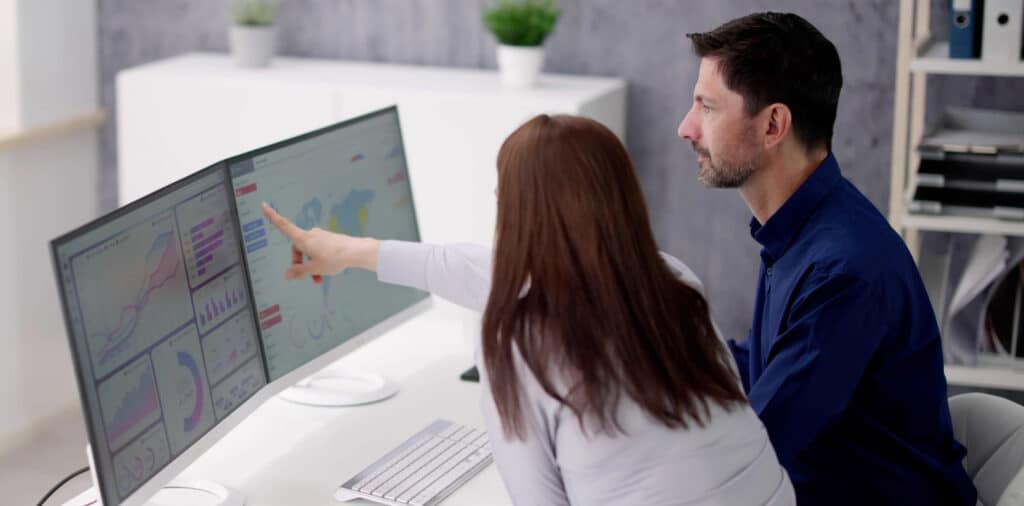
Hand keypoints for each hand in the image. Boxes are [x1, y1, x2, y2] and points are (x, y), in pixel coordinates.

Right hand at [260, 202, 379, 281]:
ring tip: (319, 278)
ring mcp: (320, 236)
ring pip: (309, 251)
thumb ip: (299, 272)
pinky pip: (319, 250)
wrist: (355, 251)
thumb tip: (287, 274)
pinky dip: (319, 260)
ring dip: (311, 264)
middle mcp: (310, 234)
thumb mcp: (314, 269)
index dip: (272, 216)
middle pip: (297, 248)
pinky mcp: (329, 239)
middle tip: (308, 277)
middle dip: (300, 263)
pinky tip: (327, 270)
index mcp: (303, 239)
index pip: (284, 226)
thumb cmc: (334, 259)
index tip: (263, 205)